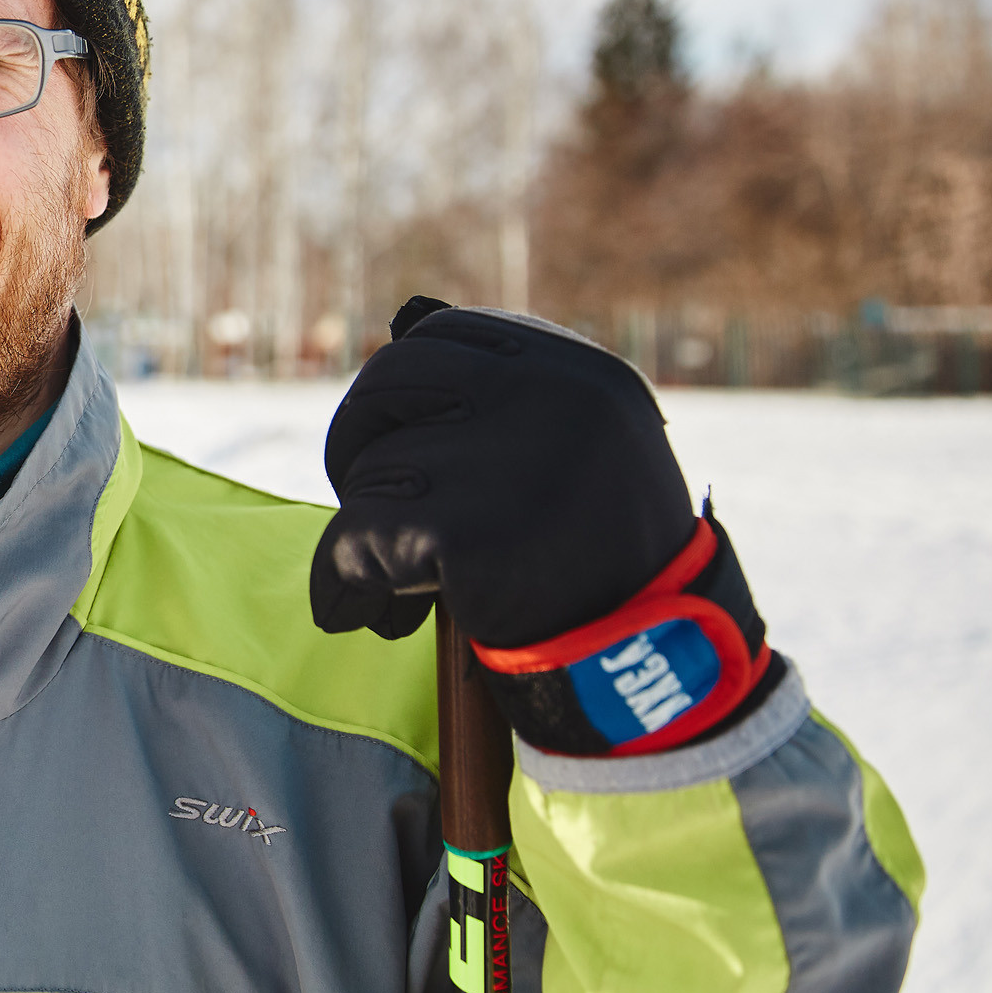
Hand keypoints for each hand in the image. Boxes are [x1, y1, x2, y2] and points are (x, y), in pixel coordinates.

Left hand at [308, 300, 694, 650]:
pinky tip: (373, 613)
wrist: (646, 657)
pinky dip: (345, 583)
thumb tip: (396, 356)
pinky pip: (352, 542)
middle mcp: (542, 395)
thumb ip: (508, 399)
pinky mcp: (461, 531)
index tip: (400, 438)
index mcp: (574, 368)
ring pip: (368, 471)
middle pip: (384, 387)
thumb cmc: (602, 555)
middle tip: (372, 504)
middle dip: (359, 445)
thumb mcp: (585, 444)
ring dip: (370, 528)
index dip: (402, 395)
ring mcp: (501, 459)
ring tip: (412, 579)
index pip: (438, 336)